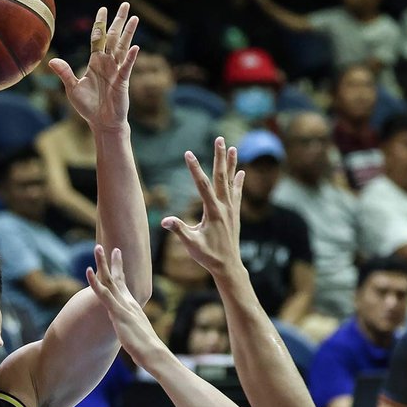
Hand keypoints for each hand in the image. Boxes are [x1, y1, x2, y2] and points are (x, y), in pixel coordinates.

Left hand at [48, 3, 139, 131]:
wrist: (101, 123)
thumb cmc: (88, 106)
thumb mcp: (73, 88)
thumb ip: (64, 73)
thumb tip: (52, 61)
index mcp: (95, 62)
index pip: (98, 38)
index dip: (100, 23)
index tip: (102, 9)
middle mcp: (107, 63)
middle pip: (113, 37)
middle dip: (118, 21)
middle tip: (125, 4)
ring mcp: (116, 71)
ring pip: (123, 48)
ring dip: (128, 33)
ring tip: (135, 18)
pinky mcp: (123, 82)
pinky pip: (127, 67)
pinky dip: (131, 57)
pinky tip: (135, 47)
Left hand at [85, 244, 163, 363]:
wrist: (153, 352)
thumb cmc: (145, 347)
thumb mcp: (135, 333)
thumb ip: (129, 326)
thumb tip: (127, 328)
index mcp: (132, 305)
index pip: (123, 283)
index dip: (119, 268)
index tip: (117, 254)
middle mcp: (128, 301)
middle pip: (117, 276)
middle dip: (111, 261)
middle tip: (106, 246)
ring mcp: (123, 305)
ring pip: (110, 280)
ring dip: (102, 263)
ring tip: (97, 247)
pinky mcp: (118, 312)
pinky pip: (103, 294)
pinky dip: (95, 282)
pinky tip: (87, 271)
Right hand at [161, 137, 246, 279]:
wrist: (228, 266)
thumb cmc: (208, 256)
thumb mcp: (191, 244)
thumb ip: (179, 230)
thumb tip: (164, 221)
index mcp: (213, 212)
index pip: (203, 186)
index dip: (195, 169)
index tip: (188, 153)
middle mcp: (225, 207)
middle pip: (221, 177)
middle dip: (219, 157)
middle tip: (220, 139)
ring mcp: (231, 210)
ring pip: (231, 182)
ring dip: (231, 164)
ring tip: (233, 148)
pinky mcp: (234, 214)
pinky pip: (237, 193)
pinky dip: (238, 181)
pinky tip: (241, 172)